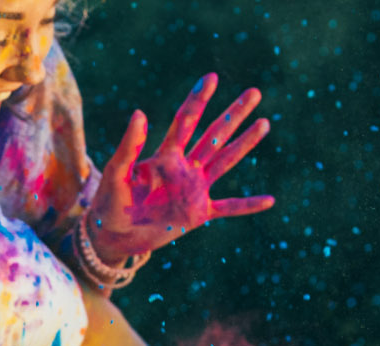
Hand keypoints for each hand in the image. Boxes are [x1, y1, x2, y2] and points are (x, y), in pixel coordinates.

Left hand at [88, 73, 274, 263]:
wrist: (113, 235)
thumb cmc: (109, 202)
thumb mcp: (117, 172)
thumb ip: (129, 146)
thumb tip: (139, 112)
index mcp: (164, 156)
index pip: (185, 122)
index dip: (197, 100)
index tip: (211, 77)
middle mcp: (184, 168)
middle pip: (213, 135)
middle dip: (233, 114)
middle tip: (254, 92)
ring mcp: (194, 190)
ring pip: (225, 161)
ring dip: (245, 144)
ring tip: (264, 123)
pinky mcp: (198, 214)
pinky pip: (228, 208)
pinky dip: (247, 205)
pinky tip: (270, 200)